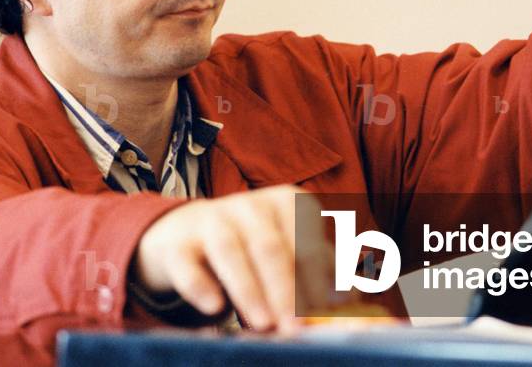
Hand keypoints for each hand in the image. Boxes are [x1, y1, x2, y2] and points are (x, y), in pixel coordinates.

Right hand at [131, 185, 332, 332]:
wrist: (188, 235)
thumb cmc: (254, 248)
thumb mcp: (290, 252)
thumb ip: (323, 275)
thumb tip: (354, 305)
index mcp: (287, 203)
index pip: (307, 243)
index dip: (319, 278)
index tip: (328, 311)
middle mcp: (249, 205)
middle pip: (271, 247)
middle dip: (286, 290)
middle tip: (295, 328)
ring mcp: (210, 219)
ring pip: (230, 251)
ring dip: (248, 289)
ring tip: (263, 324)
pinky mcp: (177, 242)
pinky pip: (186, 262)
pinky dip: (200, 285)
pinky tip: (214, 308)